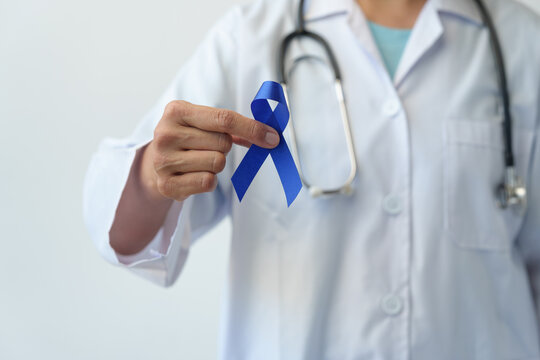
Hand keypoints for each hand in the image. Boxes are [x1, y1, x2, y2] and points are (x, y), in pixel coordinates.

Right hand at [141, 100, 279, 201]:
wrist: (154, 164)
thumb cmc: (186, 139)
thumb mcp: (202, 122)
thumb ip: (232, 125)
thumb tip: (269, 135)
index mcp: (176, 111)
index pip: (224, 119)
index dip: (252, 129)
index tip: (272, 137)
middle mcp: (166, 134)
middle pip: (223, 143)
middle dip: (224, 147)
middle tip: (207, 147)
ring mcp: (164, 160)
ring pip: (217, 163)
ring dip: (216, 164)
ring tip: (199, 161)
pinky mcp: (167, 185)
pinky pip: (208, 182)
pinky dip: (208, 180)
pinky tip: (194, 174)